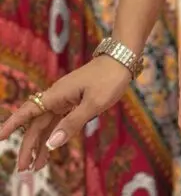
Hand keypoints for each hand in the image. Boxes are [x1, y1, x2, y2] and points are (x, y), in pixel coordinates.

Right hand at [0, 57, 130, 172]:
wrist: (122, 59)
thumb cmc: (109, 79)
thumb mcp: (93, 103)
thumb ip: (72, 123)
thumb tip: (51, 144)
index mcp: (58, 94)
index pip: (29, 110)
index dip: (13, 123)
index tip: (0, 137)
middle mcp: (58, 95)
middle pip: (37, 122)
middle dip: (28, 145)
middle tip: (23, 168)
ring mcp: (67, 97)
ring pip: (48, 122)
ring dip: (42, 142)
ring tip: (36, 166)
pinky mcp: (76, 99)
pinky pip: (60, 119)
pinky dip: (55, 133)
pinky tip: (52, 147)